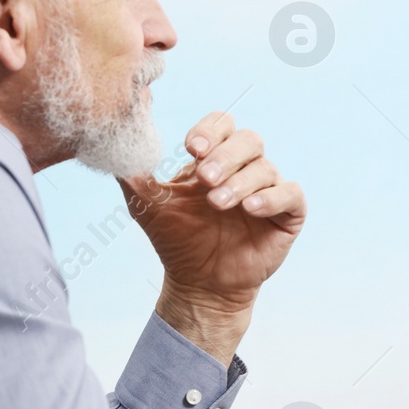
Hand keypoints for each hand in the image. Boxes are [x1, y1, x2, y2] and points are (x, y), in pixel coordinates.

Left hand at [119, 112, 305, 361]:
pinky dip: (272, 197)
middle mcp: (244, 169)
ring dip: (241, 182)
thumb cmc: (176, 241)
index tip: (191, 148)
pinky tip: (251, 209)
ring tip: (218, 204)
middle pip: (248, 140)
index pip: (222, 124)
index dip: (210, 131)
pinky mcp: (288, 215)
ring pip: (266, 168)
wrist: (199, 284)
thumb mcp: (147, 204)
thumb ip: (133, 173)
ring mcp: (268, 190)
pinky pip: (291, 194)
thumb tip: (118, 140)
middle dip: (225, 156)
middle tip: (204, 179)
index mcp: (214, 159)